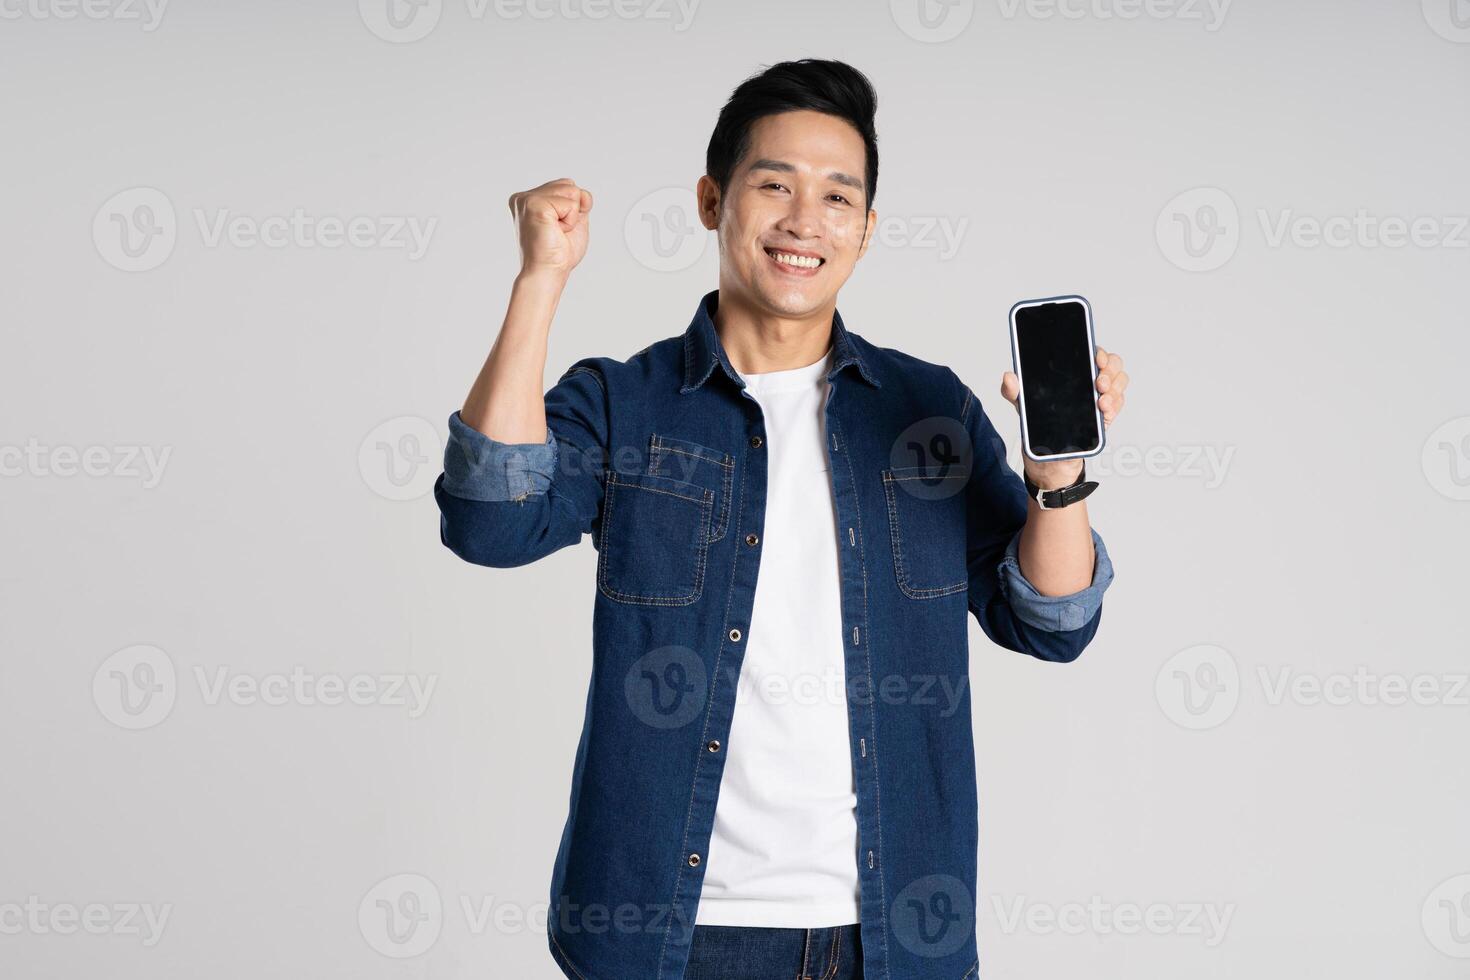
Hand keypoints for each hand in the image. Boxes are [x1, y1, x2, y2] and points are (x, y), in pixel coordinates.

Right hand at [508, 178, 593, 279]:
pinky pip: (570, 203)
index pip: (566, 185)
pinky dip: (570, 221)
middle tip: (557, 232)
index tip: (556, 229)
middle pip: (569, 185)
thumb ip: (578, 202)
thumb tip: (581, 191)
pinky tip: (555, 232)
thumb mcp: (574, 221)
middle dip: (573, 211)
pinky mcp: (534, 205)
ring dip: (571, 217)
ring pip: (571, 191)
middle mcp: (524, 197)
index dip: (572, 209)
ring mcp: (527, 200)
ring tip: (555, 232)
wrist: (547, 273)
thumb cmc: (557, 254)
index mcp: (530, 199)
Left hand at [1001, 345, 1129, 490]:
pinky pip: (1118, 404)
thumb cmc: (1039, 419)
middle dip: (1110, 372)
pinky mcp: (1106, 412)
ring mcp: (1101, 394)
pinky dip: (1115, 407)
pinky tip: (1105, 413)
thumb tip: (1008, 377)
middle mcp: (1090, 378)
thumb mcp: (1023, 404)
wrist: (1049, 453)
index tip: (1095, 359)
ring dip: (1114, 390)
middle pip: (1113, 364)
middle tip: (1100, 384)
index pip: (1091, 351)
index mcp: (1072, 369)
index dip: (1098, 352)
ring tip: (1102, 402)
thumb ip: (1013, 390)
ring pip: (1119, 382)